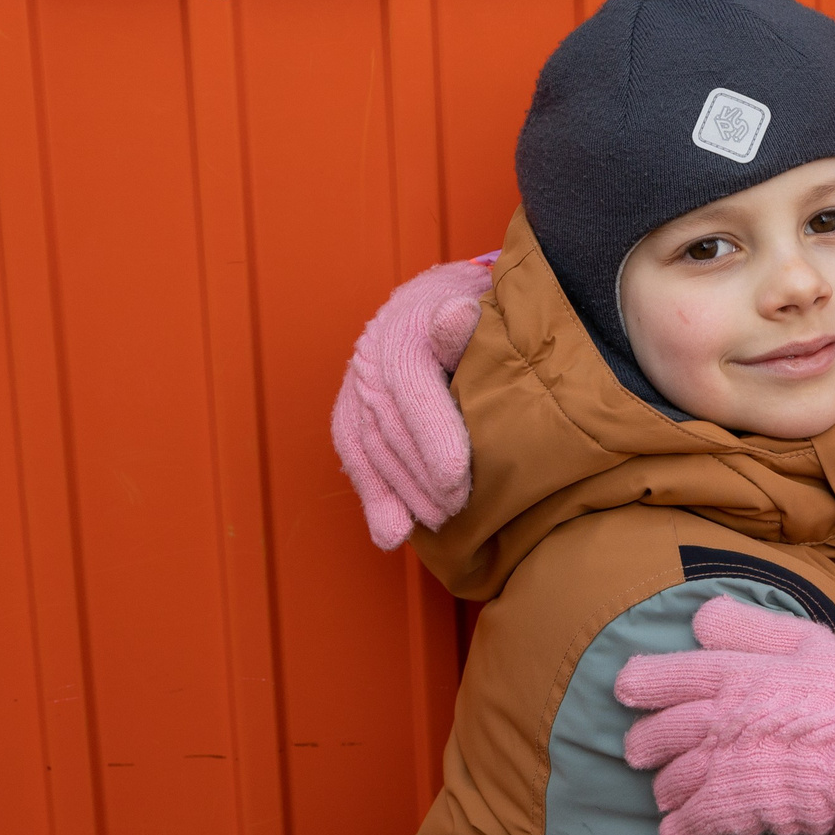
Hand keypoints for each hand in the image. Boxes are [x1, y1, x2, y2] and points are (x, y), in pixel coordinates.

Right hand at [330, 259, 492, 547]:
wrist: (444, 300)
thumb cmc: (480, 314)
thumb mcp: (483, 309)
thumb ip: (469, 327)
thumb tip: (457, 316)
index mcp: (405, 327)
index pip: (412, 386)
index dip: (432, 434)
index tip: (455, 476)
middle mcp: (372, 356)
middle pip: (389, 425)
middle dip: (421, 474)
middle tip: (456, 509)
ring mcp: (357, 386)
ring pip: (370, 447)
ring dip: (401, 492)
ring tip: (437, 523)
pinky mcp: (350, 412)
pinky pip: (357, 458)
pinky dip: (375, 498)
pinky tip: (392, 534)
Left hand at [617, 597, 834, 834]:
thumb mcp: (809, 640)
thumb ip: (751, 628)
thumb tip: (702, 617)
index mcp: (736, 673)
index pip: (672, 675)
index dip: (643, 681)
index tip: (625, 688)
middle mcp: (720, 719)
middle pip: (662, 732)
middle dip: (645, 742)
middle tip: (637, 749)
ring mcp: (727, 766)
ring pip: (674, 779)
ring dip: (665, 787)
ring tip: (665, 792)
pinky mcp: (741, 808)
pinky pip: (696, 822)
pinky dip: (680, 831)